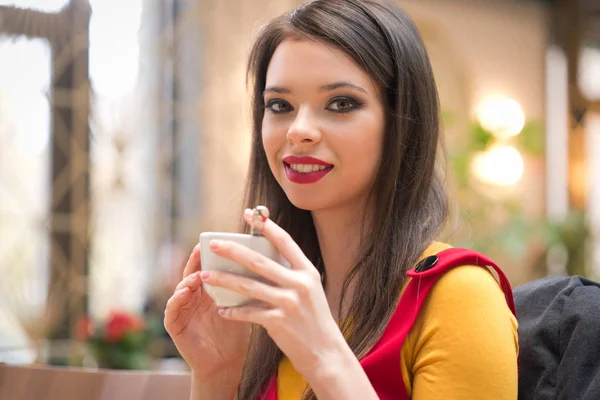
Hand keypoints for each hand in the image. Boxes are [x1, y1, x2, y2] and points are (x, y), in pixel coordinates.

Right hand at [164, 244, 249, 381]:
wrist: (226, 362)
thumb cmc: (235, 332)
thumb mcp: (240, 305)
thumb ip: (244, 286)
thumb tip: (265, 262)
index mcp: (208, 289)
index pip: (207, 266)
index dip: (209, 254)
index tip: (216, 240)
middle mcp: (193, 295)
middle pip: (192, 272)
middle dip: (195, 260)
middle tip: (200, 248)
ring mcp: (183, 309)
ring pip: (181, 288)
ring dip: (188, 279)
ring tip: (197, 273)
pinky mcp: (175, 325)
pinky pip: (172, 309)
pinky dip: (176, 300)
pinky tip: (184, 292)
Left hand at [199, 209, 348, 379]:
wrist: (326, 353)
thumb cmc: (314, 319)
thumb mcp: (310, 290)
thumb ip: (291, 273)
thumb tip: (262, 258)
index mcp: (307, 272)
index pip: (285, 241)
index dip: (266, 226)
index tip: (250, 213)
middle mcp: (299, 284)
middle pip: (260, 261)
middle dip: (234, 251)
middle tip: (214, 244)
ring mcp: (289, 303)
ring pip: (249, 286)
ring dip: (225, 280)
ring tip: (206, 275)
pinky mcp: (278, 322)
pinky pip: (249, 313)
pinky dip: (233, 311)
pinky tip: (221, 310)